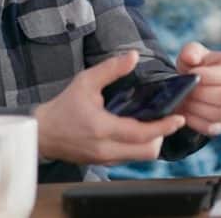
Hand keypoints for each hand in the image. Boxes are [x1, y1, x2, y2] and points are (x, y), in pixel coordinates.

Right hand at [35, 51, 185, 164]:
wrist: (42, 132)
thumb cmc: (63, 106)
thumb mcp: (85, 81)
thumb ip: (111, 69)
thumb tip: (133, 56)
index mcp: (102, 128)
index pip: (142, 134)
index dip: (164, 127)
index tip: (178, 119)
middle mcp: (105, 149)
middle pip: (147, 152)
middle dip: (161, 136)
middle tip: (165, 120)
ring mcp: (104, 159)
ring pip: (140, 158)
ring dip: (150, 143)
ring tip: (152, 125)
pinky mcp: (102, 163)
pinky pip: (128, 159)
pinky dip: (137, 147)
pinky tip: (135, 132)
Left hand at [174, 42, 220, 135]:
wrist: (191, 86)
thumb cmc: (195, 66)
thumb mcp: (191, 54)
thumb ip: (191, 51)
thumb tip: (192, 58)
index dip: (208, 75)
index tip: (191, 73)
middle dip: (202, 93)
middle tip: (186, 90)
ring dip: (198, 108)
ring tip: (183, 100)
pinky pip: (212, 128)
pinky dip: (195, 122)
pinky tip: (184, 112)